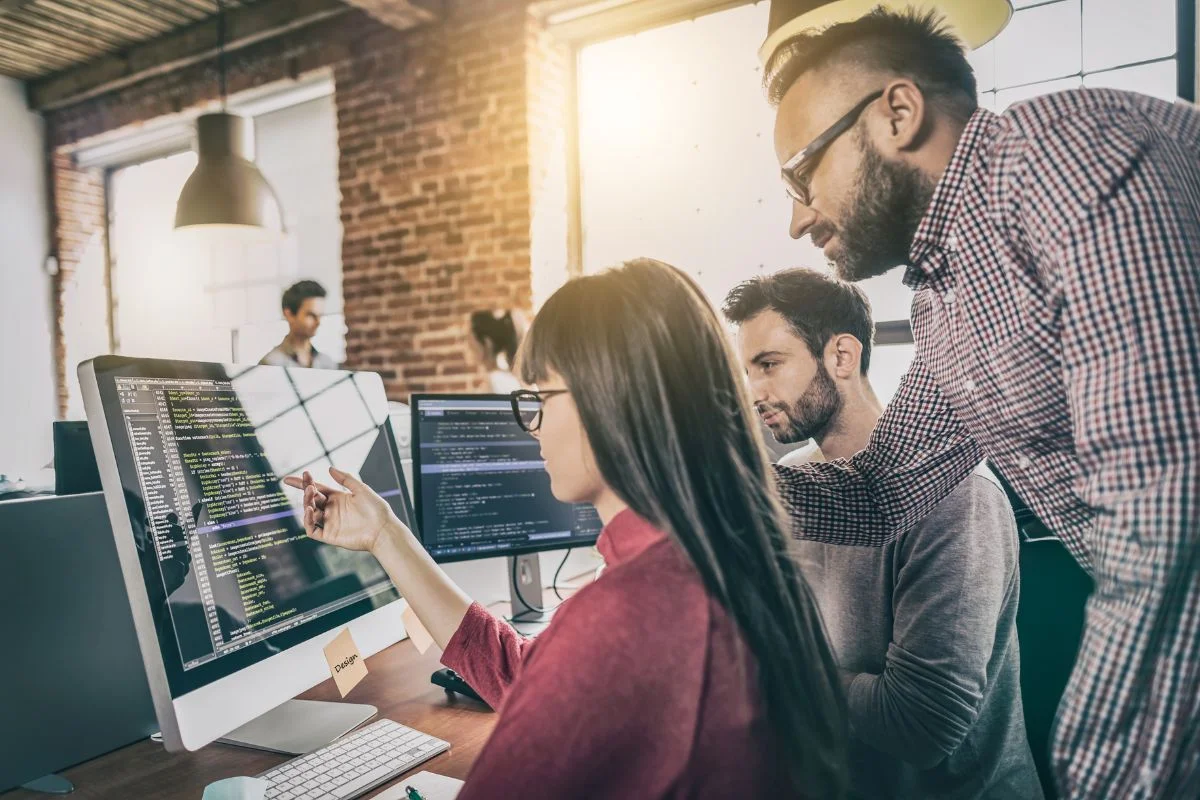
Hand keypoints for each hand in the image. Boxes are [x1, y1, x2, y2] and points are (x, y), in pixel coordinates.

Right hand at [282, 466, 396, 553]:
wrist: (383, 529)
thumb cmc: (376, 509)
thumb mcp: (361, 489)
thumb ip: (345, 479)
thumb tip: (329, 468)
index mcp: (338, 498)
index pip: (317, 489)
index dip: (303, 483)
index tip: (289, 479)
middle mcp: (332, 510)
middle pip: (312, 499)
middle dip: (306, 491)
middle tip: (308, 485)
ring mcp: (330, 523)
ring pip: (310, 513)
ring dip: (306, 503)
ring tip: (311, 493)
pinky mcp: (329, 536)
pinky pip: (312, 530)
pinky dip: (307, 521)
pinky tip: (309, 510)